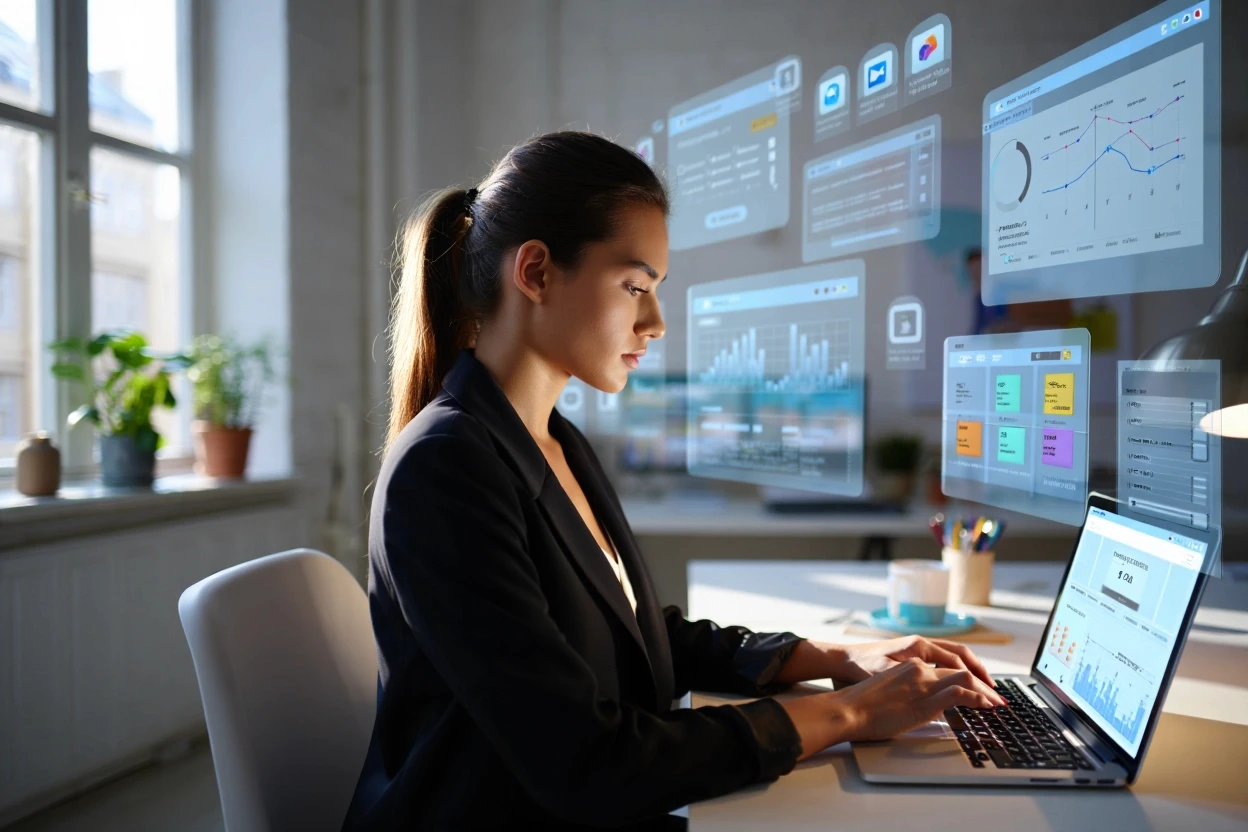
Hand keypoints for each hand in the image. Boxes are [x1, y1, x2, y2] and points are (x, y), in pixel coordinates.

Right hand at [781, 657, 1005, 760]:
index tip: (980, 687)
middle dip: (983, 682)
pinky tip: (986, 705)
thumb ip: (908, 690)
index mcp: (910, 664)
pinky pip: (960, 692)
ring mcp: (922, 681)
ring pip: (965, 678)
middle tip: (996, 696)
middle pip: (961, 669)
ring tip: (997, 703)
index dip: (968, 674)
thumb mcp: (888, 689)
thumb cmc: (861, 704)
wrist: (847, 708)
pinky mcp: (924, 696)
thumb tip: (921, 703)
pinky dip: (978, 697)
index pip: (948, 664)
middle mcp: (919, 667)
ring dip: (985, 690)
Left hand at [828, 635, 994, 688]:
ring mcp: (918, 648)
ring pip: (954, 655)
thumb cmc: (861, 666)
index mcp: (919, 646)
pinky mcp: (913, 654)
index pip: (957, 661)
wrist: (842, 659)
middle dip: (981, 671)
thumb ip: (913, 679)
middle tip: (996, 691)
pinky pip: (944, 659)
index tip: (990, 694)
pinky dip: (958, 669)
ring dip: (971, 669)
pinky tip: (962, 682)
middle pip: (961, 654)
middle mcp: (921, 643)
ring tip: (985, 686)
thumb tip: (942, 687)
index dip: (975, 678)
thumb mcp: (887, 674)